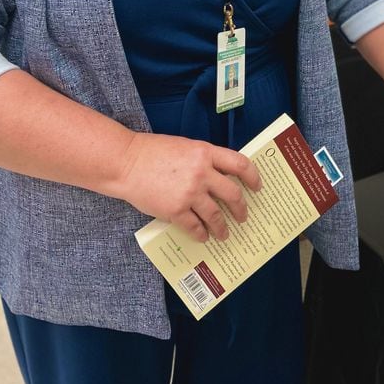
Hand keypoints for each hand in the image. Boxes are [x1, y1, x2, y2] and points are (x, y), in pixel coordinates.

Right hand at [116, 133, 261, 241]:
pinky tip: (203, 236)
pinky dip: (201, 234)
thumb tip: (220, 176)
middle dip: (241, 208)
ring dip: (222, 227)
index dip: (253, 177)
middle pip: (232, 194)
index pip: (240, 164)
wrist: (126, 163)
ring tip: (224, 233)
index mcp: (205, 152)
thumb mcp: (185, 147)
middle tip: (243, 216)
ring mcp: (189, 193)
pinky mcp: (175, 210)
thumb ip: (204, 159)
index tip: (257, 187)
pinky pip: (195, 227)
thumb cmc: (152, 151)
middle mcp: (202, 172)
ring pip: (216, 215)